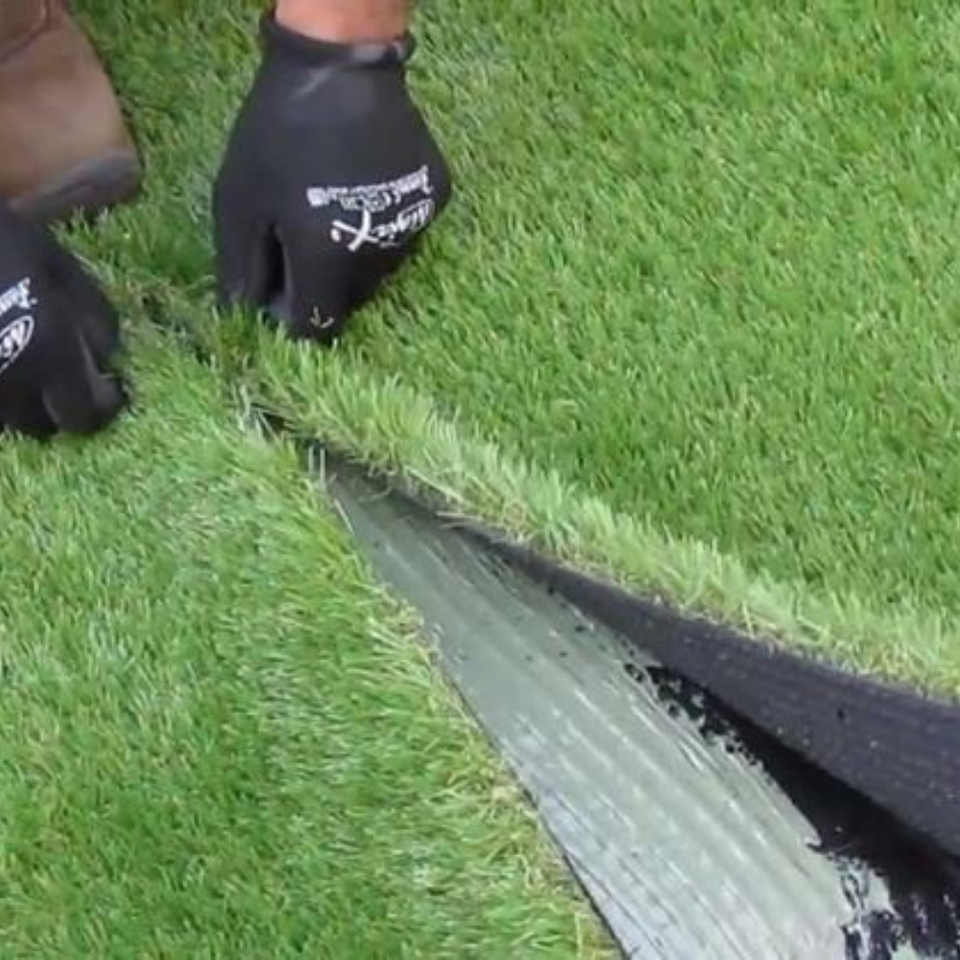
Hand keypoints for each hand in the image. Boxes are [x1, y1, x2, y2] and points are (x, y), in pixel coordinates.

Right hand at [0, 201, 126, 439]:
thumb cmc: (1, 240)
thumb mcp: (60, 269)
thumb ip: (94, 318)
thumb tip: (108, 360)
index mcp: (49, 356)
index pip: (86, 416)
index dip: (104, 408)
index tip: (111, 389)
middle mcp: (10, 385)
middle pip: (42, 427)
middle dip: (58, 408)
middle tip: (65, 381)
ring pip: (6, 421)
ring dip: (21, 404)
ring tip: (27, 369)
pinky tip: (3, 357)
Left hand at [213, 12, 452, 341]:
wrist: (342, 64)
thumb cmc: (278, 131)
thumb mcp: (239, 200)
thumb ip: (242, 269)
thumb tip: (246, 320)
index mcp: (327, 258)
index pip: (318, 327)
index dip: (295, 319)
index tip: (280, 292)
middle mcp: (379, 255)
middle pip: (348, 300)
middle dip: (321, 284)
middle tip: (299, 235)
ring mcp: (413, 229)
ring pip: (378, 270)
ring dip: (352, 256)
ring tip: (331, 205)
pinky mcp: (433, 202)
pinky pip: (402, 235)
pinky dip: (379, 224)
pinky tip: (362, 186)